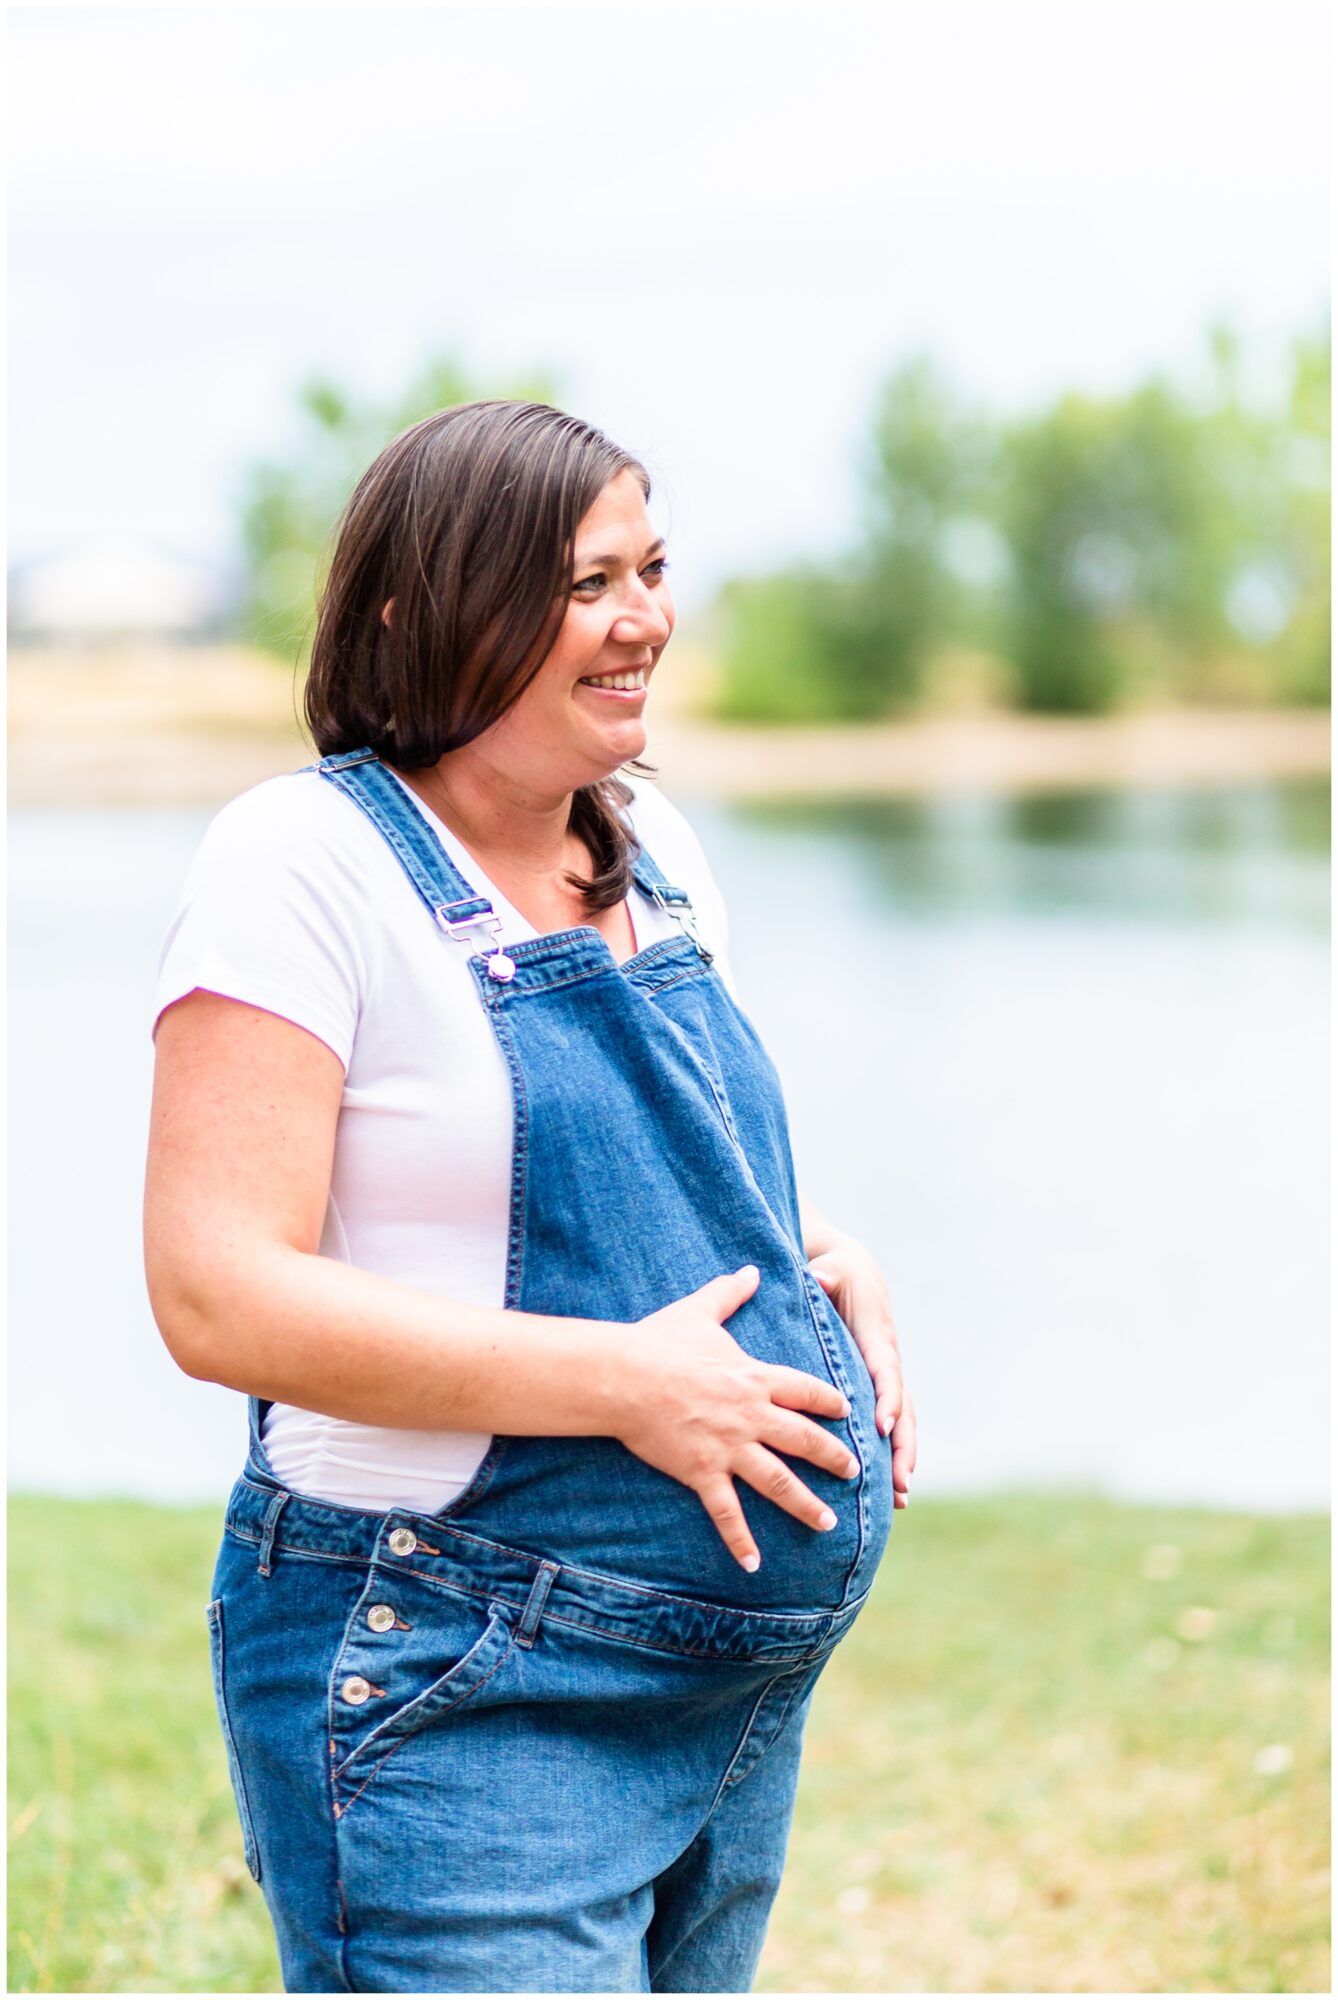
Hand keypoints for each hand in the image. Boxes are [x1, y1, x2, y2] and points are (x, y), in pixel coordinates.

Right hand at [616, 1265, 858, 1571]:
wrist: (625, 1376)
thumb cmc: (660, 1341)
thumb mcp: (700, 1310)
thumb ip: (731, 1291)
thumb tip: (751, 1268)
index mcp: (755, 1377)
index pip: (806, 1391)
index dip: (830, 1402)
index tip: (849, 1411)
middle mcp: (752, 1415)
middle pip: (805, 1440)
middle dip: (833, 1457)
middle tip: (855, 1472)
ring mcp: (729, 1447)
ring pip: (779, 1481)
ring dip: (806, 1505)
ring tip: (828, 1523)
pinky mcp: (703, 1471)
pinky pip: (727, 1513)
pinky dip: (740, 1540)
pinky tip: (754, 1564)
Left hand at [808, 1236, 916, 1508]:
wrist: (853, 1271)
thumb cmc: (837, 1272)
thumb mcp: (832, 1269)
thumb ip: (826, 1276)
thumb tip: (820, 1278)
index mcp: (876, 1338)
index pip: (885, 1372)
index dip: (886, 1399)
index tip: (880, 1427)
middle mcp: (887, 1362)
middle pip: (902, 1409)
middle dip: (902, 1446)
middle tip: (900, 1482)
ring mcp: (886, 1377)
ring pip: (901, 1422)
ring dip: (902, 1458)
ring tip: (900, 1498)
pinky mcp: (878, 1386)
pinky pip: (890, 1422)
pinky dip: (893, 1452)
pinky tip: (889, 1487)